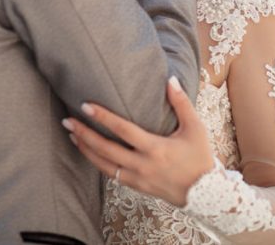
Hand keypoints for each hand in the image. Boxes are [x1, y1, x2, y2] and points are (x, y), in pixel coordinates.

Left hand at [63, 77, 213, 206]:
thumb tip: (170, 79)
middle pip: (105, 149)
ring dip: (86, 149)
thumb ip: (182, 103)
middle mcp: (143, 165)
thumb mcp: (196, 128)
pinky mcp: (136, 187)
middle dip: (84, 134)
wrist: (207, 194)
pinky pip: (111, 175)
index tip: (85, 105)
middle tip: (67, 121)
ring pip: (103, 164)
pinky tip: (88, 152)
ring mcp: (137, 178)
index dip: (103, 117)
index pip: (122, 130)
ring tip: (71, 135)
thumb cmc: (200, 157)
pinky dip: (97, 163)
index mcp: (155, 148)